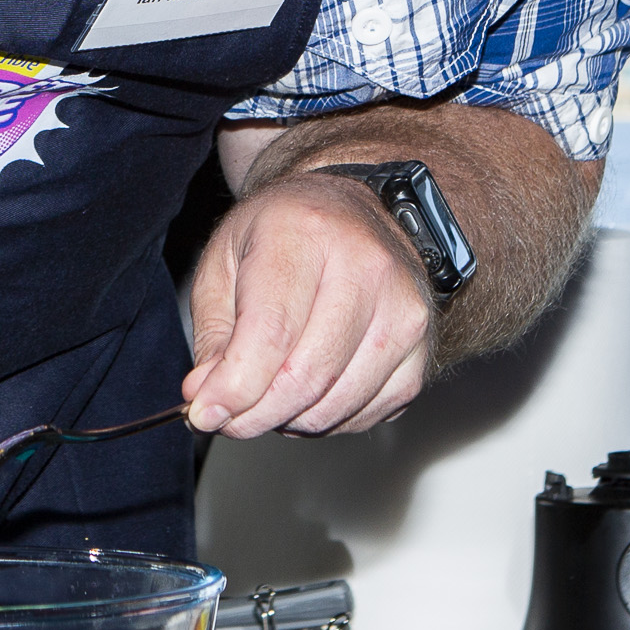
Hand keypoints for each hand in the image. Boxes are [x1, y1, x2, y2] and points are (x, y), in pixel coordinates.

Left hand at [181, 170, 437, 436]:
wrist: (352, 210)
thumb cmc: (283, 234)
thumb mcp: (225, 263)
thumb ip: (214, 336)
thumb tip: (208, 400)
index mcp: (306, 232)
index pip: (271, 333)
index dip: (235, 387)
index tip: (205, 413)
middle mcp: (367, 266)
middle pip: (307, 375)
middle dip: (257, 413)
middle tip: (229, 417)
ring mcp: (405, 308)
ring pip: (338, 402)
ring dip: (291, 419)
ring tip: (268, 395)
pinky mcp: (423, 346)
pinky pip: (370, 412)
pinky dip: (330, 419)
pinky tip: (310, 393)